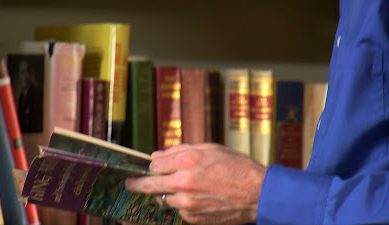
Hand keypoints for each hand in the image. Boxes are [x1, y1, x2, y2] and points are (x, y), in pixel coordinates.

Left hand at [125, 143, 266, 224]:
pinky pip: (179, 210)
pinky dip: (182, 204)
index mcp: (188, 160)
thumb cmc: (238, 167)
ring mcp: (187, 202)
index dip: (153, 164)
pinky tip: (197, 198)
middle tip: (129, 183)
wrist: (258, 194)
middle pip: (150, 185)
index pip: (155, 163)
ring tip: (181, 189)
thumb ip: (181, 149)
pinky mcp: (193, 217)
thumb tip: (157, 154)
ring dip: (167, 194)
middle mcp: (184, 182)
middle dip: (137, 184)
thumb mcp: (211, 148)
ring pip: (164, 199)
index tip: (151, 166)